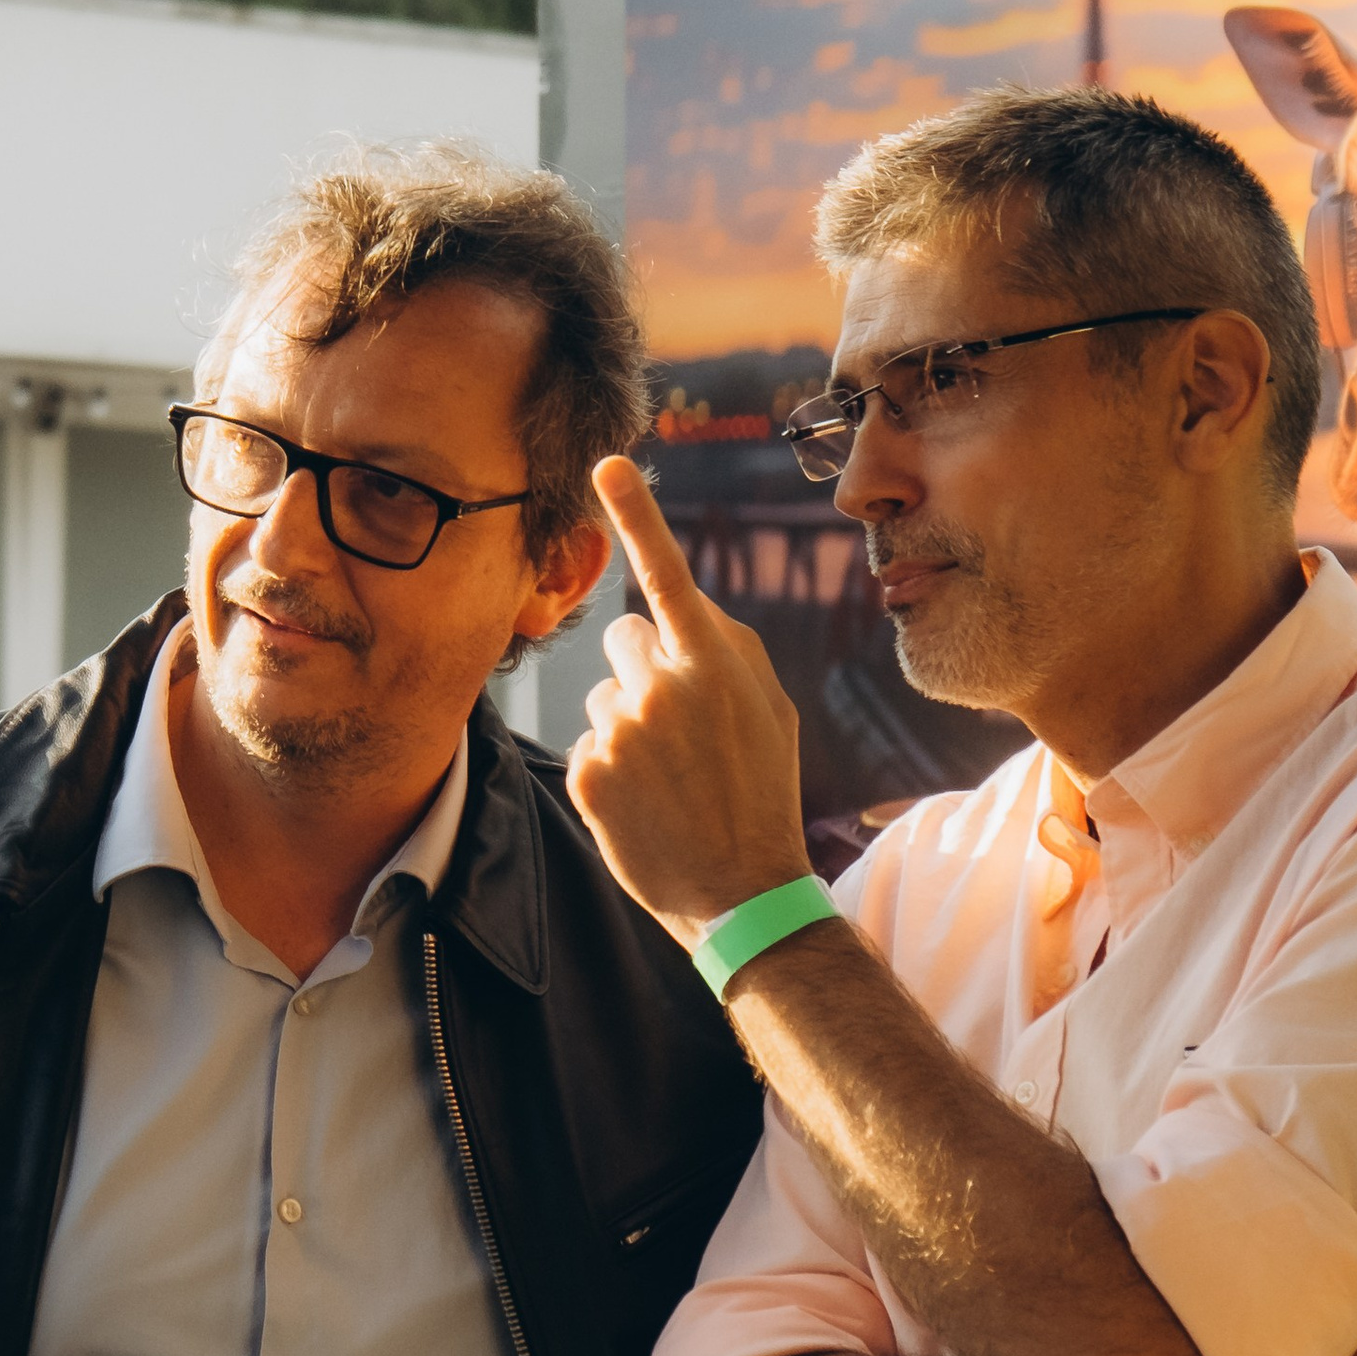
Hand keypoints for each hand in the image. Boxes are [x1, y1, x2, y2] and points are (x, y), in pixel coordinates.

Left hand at [567, 458, 812, 946]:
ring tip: (668, 776)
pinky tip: (644, 802)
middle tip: (682, 730)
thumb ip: (724, 649)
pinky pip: (587, 743)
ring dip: (626, 722)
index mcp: (714, 662)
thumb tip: (675, 612)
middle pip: (626, 640)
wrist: (741, 892)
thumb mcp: (769, 710)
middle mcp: (662, 685)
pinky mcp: (588, 771)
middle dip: (646, 671)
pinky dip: (609, 768)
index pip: (668, 572)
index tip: (607, 464)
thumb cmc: (761, 792)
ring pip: (602, 694)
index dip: (637, 513)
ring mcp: (620, 730)